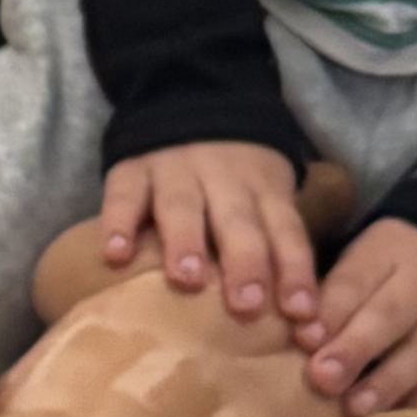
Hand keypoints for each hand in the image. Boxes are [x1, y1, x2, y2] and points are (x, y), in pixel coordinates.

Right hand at [97, 140, 322, 327]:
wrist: (189, 100)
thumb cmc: (233, 176)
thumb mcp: (265, 194)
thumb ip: (274, 244)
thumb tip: (299, 316)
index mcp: (263, 189)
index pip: (286, 231)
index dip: (295, 271)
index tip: (301, 314)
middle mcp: (223, 179)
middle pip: (238, 222)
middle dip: (245, 262)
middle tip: (246, 306)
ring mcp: (175, 172)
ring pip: (183, 207)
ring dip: (186, 242)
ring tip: (186, 280)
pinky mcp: (132, 170)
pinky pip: (124, 196)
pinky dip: (118, 223)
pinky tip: (115, 255)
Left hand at [308, 217, 416, 416]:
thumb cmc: (396, 269)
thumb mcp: (363, 260)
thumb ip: (330, 293)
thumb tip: (295, 333)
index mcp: (392, 248)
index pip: (357, 278)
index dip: (331, 311)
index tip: (304, 339)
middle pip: (392, 314)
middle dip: (356, 349)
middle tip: (323, 379)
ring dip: (388, 383)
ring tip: (355, 409)